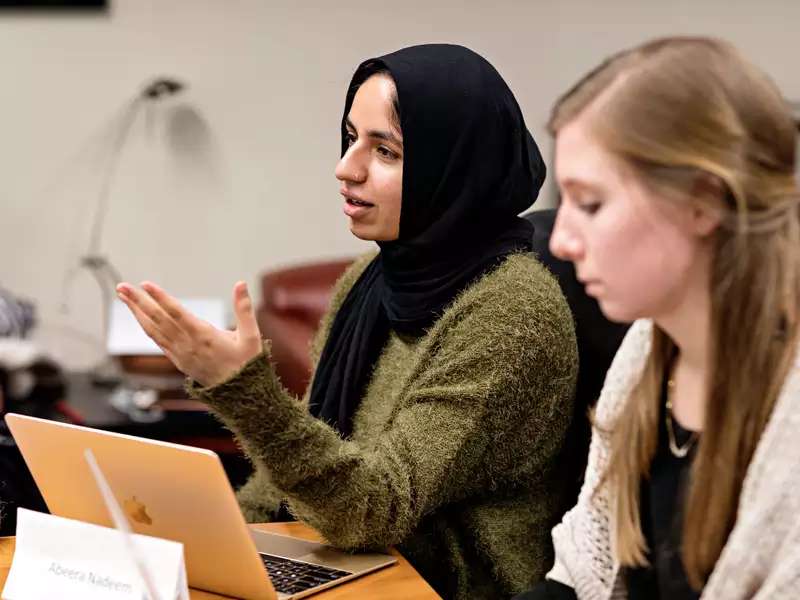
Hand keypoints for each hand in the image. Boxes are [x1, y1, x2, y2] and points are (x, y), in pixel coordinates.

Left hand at [115, 280, 262, 387]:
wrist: (239, 394)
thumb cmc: (246, 364)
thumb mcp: (251, 336)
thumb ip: (244, 309)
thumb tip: (240, 284)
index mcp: (204, 336)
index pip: (177, 313)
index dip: (161, 298)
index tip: (146, 285)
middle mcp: (187, 344)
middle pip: (158, 319)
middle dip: (139, 301)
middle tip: (123, 286)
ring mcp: (180, 353)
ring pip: (153, 330)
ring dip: (137, 312)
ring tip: (123, 296)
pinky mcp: (178, 359)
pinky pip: (157, 340)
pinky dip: (146, 326)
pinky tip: (139, 315)